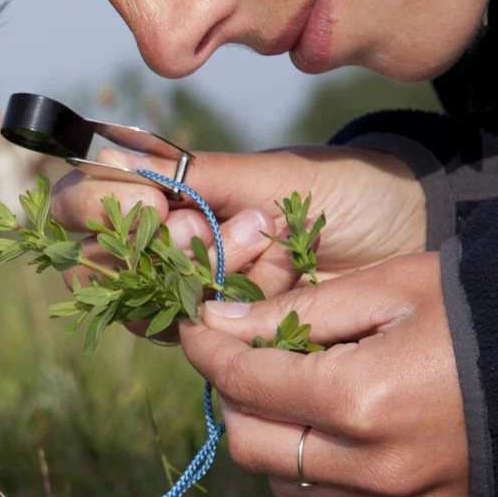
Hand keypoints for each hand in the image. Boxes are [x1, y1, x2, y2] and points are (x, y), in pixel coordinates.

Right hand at [49, 146, 428, 338]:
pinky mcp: (230, 340)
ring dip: (204, 274)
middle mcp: (166, 248)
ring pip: (148, 305)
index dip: (97, 206)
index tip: (148, 198)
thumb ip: (192, 176)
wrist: (413, 239)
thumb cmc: (345, 190)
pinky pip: (200, 340)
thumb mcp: (269, 174)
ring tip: (265, 241)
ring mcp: (194, 297)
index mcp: (165, 194)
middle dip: (156, 247)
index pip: (84, 202)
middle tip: (208, 227)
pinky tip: (284, 276)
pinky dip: (239, 311)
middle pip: (99, 265)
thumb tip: (109, 155)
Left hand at [178, 253, 468, 496]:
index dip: (206, 351)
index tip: (195, 328)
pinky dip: (308, 463)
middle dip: (228, 398)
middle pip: (249, 444)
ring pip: (283, 481)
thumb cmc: (490, 313)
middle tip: (240, 356)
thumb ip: (299, 311)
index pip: (244, 382)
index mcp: (360, 400)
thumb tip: (219, 323)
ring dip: (265, 435)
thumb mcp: (395, 287)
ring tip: (286, 387)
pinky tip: (329, 421)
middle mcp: (370, 465)